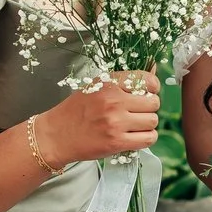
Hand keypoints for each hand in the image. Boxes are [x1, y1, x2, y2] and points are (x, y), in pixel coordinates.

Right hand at [36, 69, 162, 165]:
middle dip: (149, 108)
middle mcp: (113, 101)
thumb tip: (155, 70)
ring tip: (133, 125)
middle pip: (153, 103)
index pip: (147, 80)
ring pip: (153, 121)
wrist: (56, 135)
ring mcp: (116, 122)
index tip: (147, 94)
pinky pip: (148, 138)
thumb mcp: (96, 87)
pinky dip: (145, 138)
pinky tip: (134, 136)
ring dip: (147, 124)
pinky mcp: (117, 142)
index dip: (152, 88)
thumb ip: (124, 81)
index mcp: (109, 83)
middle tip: (137, 112)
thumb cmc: (76, 111)